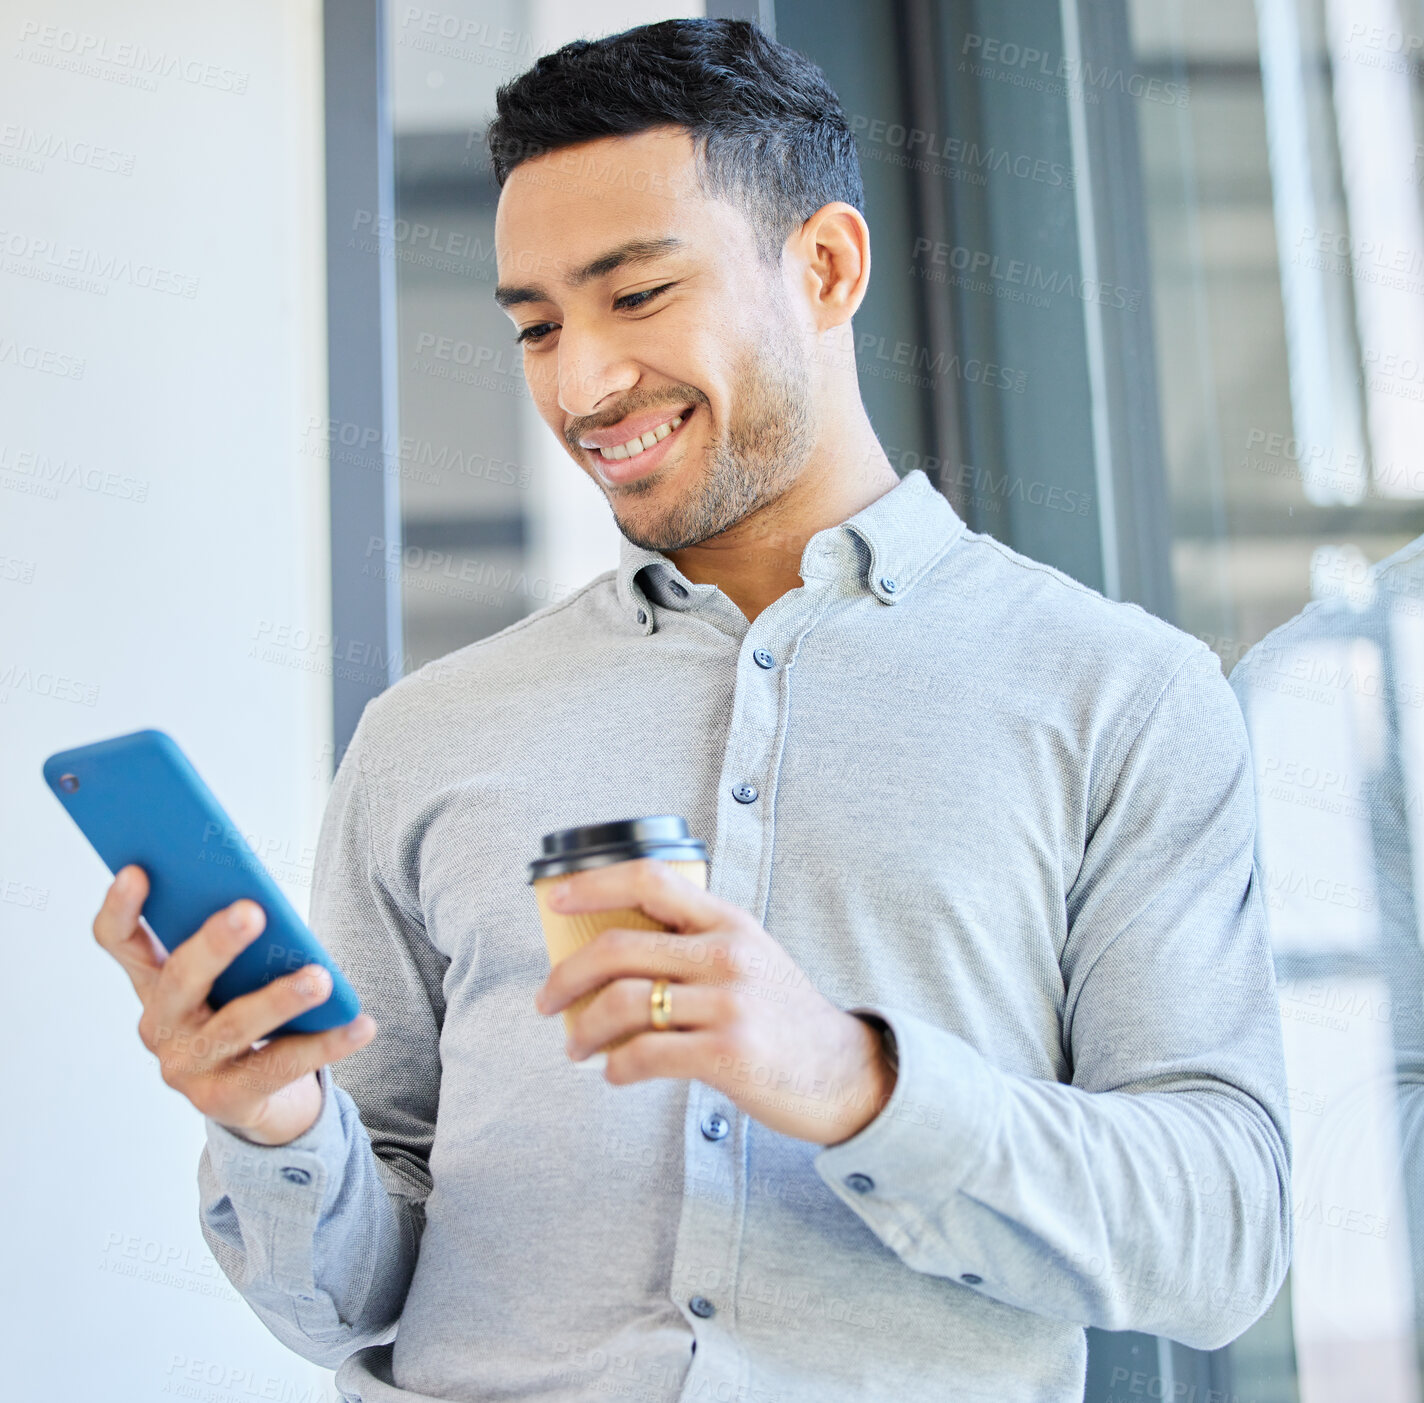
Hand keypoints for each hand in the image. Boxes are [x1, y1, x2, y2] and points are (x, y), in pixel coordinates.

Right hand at [92, 864, 376, 1144]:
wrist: (260, 1099)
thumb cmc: (246, 1014)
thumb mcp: (234, 977)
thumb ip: (238, 945)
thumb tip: (268, 905)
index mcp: (155, 983)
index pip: (120, 942)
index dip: (122, 908)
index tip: (137, 870)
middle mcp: (160, 1026)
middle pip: (180, 980)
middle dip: (216, 944)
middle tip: (253, 911)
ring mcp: (188, 1068)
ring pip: (234, 1026)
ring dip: (280, 998)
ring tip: (321, 978)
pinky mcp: (226, 1101)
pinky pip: (280, 1067)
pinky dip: (326, 1043)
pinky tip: (361, 1024)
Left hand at [534, 859, 896, 1145]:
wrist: (845, 1074)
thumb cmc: (785, 1018)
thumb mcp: (750, 959)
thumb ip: (695, 946)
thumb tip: (613, 956)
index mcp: (729, 923)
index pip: (652, 880)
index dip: (594, 885)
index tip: (555, 900)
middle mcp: (727, 954)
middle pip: (619, 948)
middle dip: (566, 976)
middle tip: (546, 1000)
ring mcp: (728, 1003)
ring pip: (622, 1004)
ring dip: (583, 1029)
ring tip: (576, 1047)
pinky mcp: (726, 1053)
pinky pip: (644, 1055)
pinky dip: (616, 1067)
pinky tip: (615, 1073)